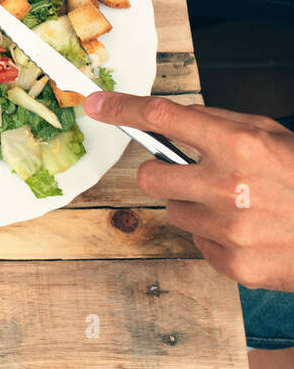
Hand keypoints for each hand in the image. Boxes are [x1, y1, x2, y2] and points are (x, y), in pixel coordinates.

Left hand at [85, 92, 293, 291]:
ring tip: (238, 206)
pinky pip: (197, 243)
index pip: (161, 117)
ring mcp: (228, 228)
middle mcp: (227, 185)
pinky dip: (216, 238)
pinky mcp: (231, 263)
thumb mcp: (271, 136)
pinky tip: (249, 232)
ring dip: (196, 207)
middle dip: (162, 173)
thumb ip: (221, 126)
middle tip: (191, 175)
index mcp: (238, 144)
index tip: (97, 105)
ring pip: (173, 211)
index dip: (121, 109)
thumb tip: (172, 120)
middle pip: (148, 175)